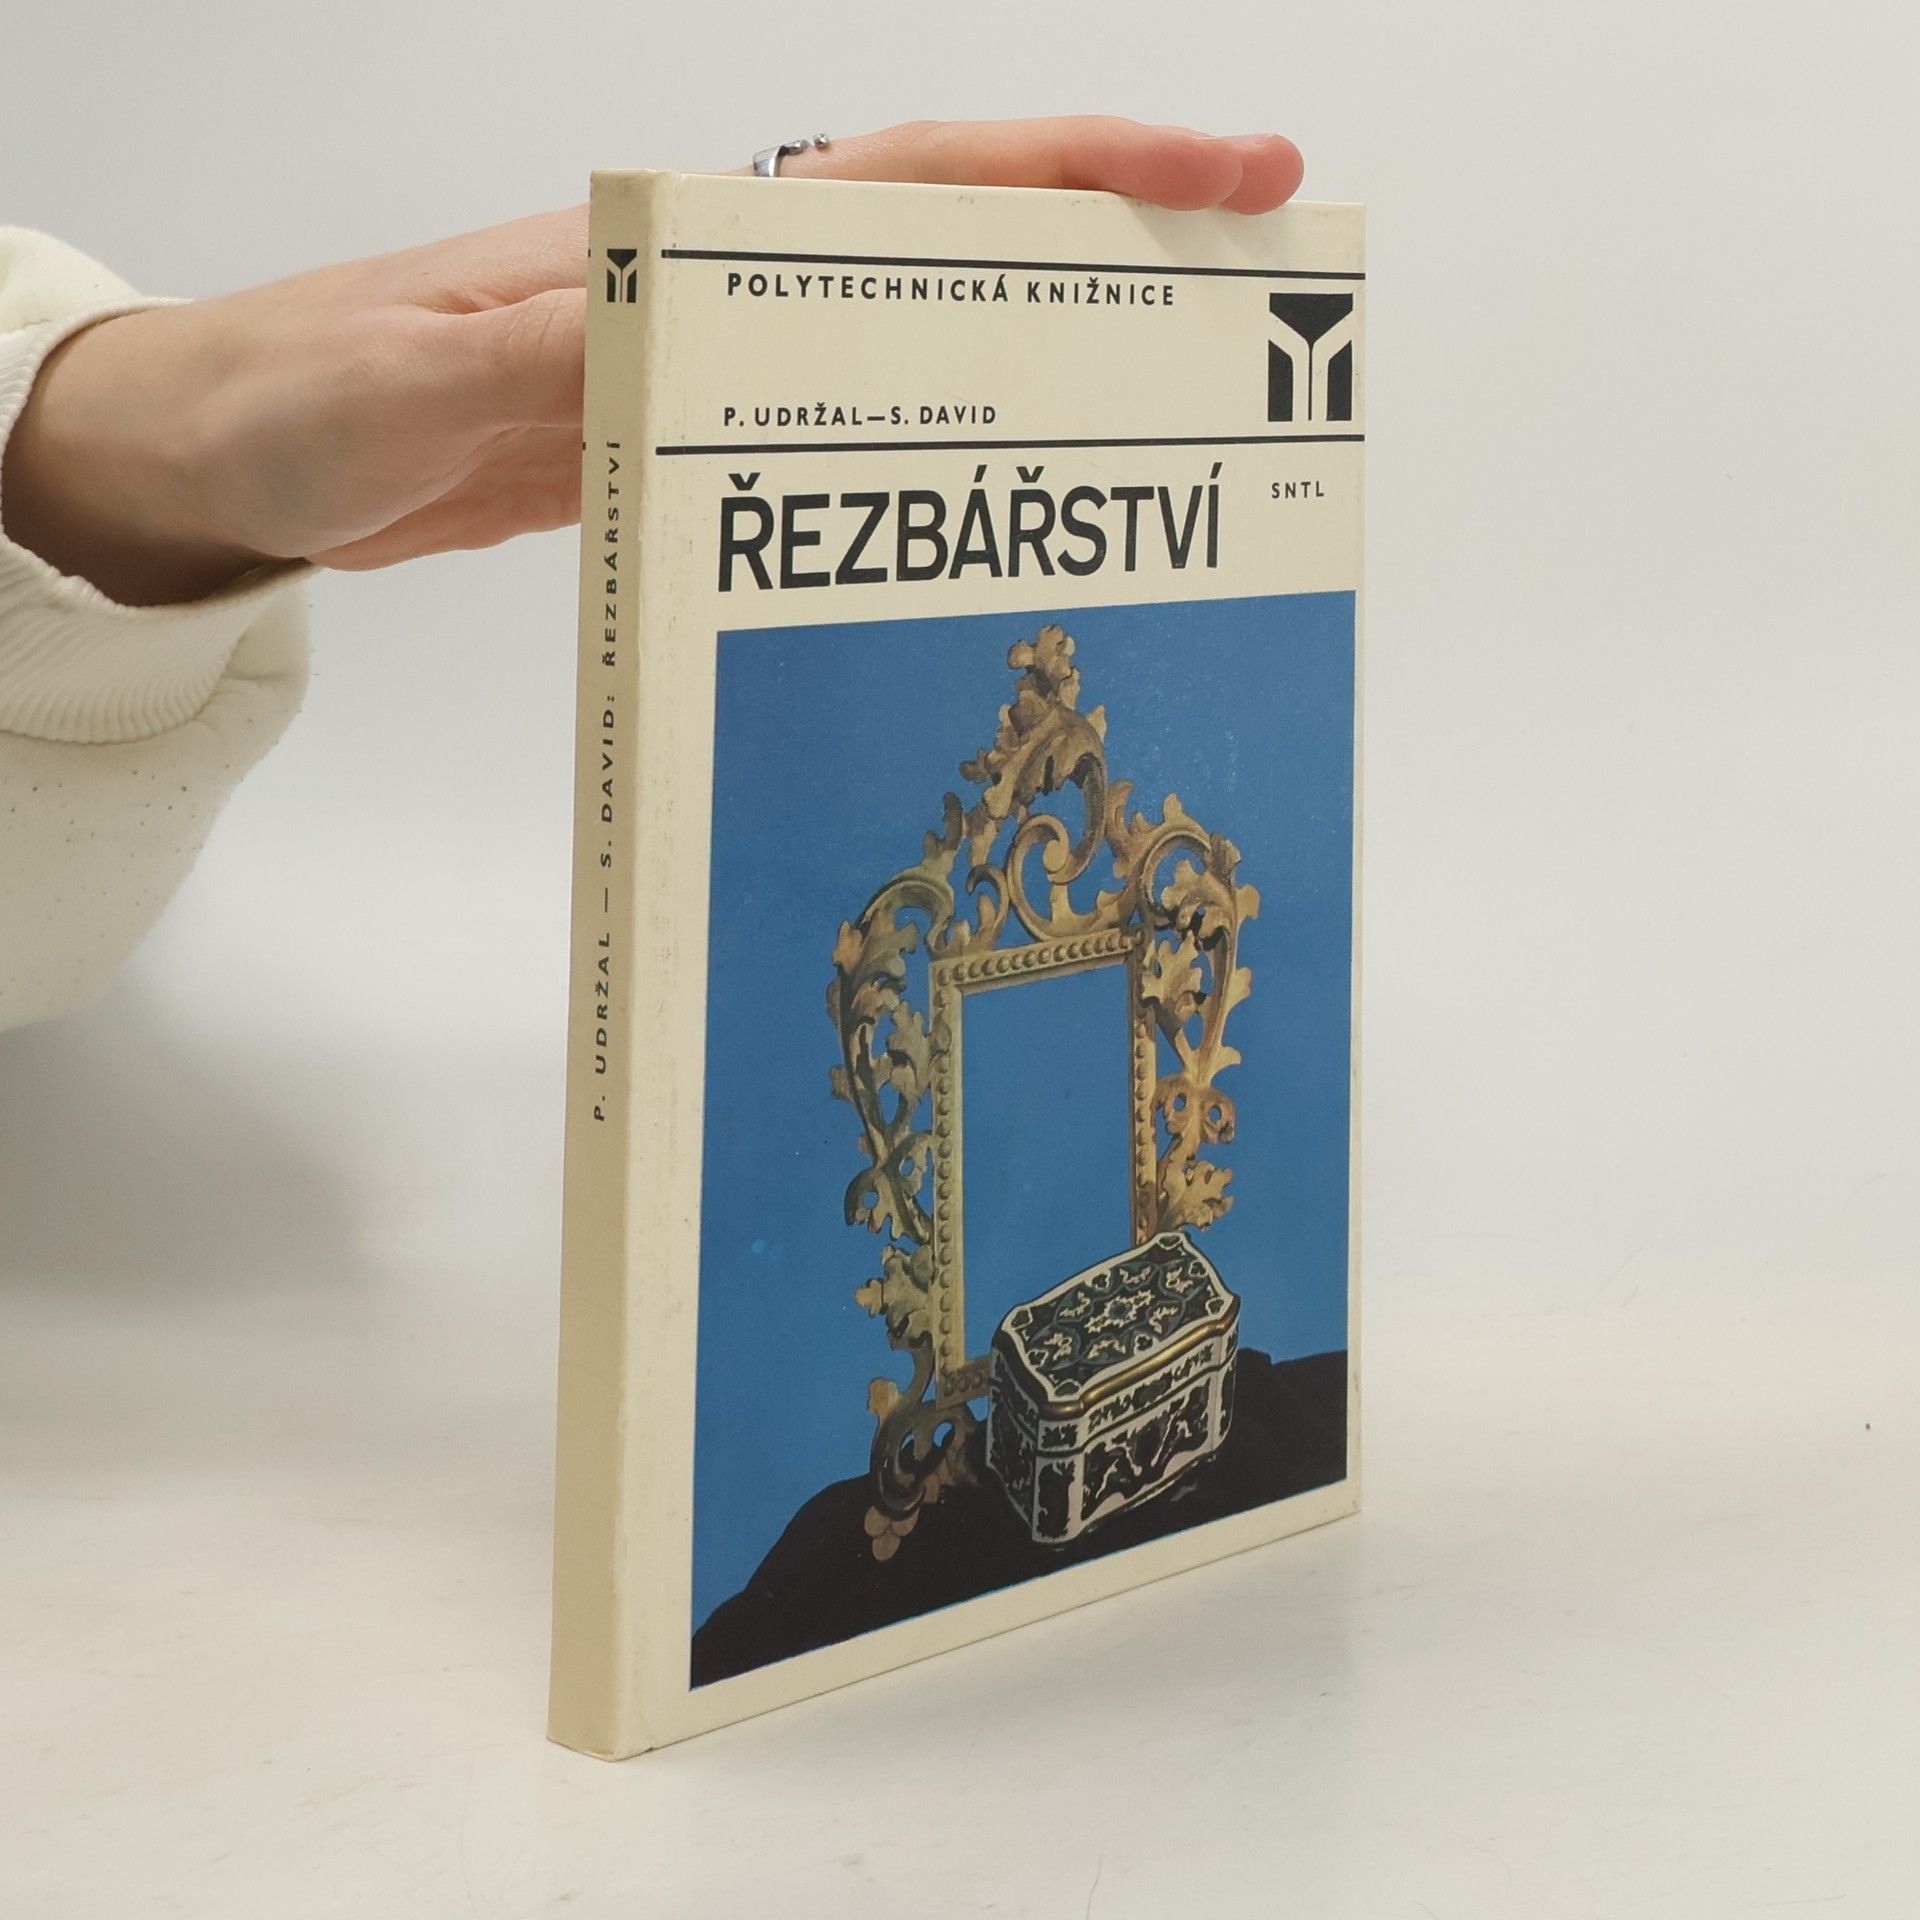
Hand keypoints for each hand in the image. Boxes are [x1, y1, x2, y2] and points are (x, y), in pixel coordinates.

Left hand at [2, 118, 1303, 605]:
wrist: (235, 453)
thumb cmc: (293, 398)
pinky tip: (982, 511)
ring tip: (1168, 424)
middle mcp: (715, 289)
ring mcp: (708, 370)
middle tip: (1264, 292)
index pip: (912, 180)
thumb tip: (672, 337)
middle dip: (1115, 251)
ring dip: (1038, 360)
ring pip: (913, 342)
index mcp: (673, 246)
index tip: (1226, 176)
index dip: (1076, 172)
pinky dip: (929, 455)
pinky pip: (839, 435)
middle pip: (955, 243)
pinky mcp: (682, 446)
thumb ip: (530, 359)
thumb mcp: (398, 384)